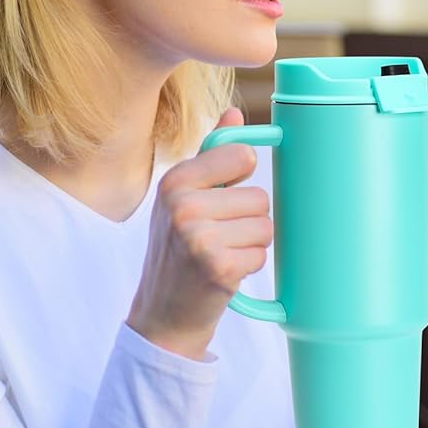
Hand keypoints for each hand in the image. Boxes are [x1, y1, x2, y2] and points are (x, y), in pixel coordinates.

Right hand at [127, 108, 269, 359]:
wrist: (162, 314)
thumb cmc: (177, 250)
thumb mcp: (182, 198)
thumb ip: (211, 155)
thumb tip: (235, 112)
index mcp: (174, 181)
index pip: (242, 155)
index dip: (242, 178)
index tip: (225, 196)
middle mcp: (183, 205)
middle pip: (260, 197)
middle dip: (247, 220)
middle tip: (217, 238)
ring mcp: (199, 237)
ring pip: (264, 226)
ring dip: (249, 245)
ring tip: (220, 255)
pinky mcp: (218, 267)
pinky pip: (261, 254)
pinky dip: (248, 267)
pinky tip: (222, 274)